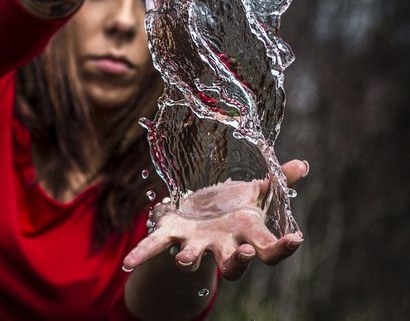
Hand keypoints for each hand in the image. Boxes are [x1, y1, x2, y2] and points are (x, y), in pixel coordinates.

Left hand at [123, 159, 308, 280]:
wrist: (204, 218)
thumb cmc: (234, 209)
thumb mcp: (256, 193)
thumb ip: (279, 181)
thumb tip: (302, 164)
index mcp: (246, 236)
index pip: (270, 250)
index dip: (284, 247)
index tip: (296, 238)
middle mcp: (223, 247)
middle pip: (235, 265)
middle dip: (238, 263)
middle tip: (243, 255)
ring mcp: (197, 244)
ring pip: (195, 258)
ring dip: (190, 260)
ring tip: (186, 259)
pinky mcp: (173, 236)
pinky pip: (156, 246)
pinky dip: (142, 254)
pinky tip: (128, 263)